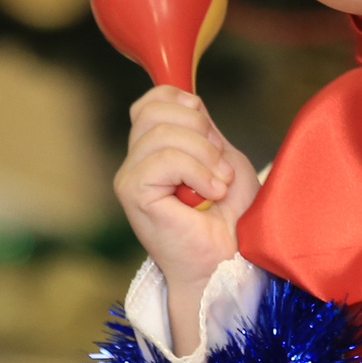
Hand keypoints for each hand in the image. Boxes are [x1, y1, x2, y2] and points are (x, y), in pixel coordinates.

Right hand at [112, 86, 259, 357]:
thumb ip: (204, 130)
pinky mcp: (133, 193)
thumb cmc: (231, 218)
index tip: (211, 131)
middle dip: (199, 129)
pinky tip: (212, 192)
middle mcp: (136, 162)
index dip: (183, 102)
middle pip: (154, 110)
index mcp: (154, 151)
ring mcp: (130, 177)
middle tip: (220, 167)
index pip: (151, 101)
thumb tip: (190, 102)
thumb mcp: (224, 159)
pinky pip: (164, 159)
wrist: (228, 261)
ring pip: (161, 133)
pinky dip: (197, 171)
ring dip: (204, 155)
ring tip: (220, 184)